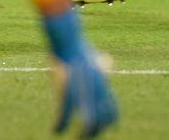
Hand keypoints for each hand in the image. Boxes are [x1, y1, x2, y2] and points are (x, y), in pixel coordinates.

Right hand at [44, 9, 118, 137]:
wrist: (68, 38)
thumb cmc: (77, 47)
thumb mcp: (93, 56)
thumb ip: (101, 63)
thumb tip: (108, 62)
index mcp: (103, 84)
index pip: (112, 108)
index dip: (111, 121)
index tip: (109, 128)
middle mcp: (98, 90)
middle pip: (103, 119)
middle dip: (95, 131)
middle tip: (86, 136)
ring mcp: (83, 91)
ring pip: (90, 122)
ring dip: (83, 134)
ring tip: (78, 138)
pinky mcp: (67, 90)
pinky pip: (64, 115)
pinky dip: (60, 124)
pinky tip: (55, 130)